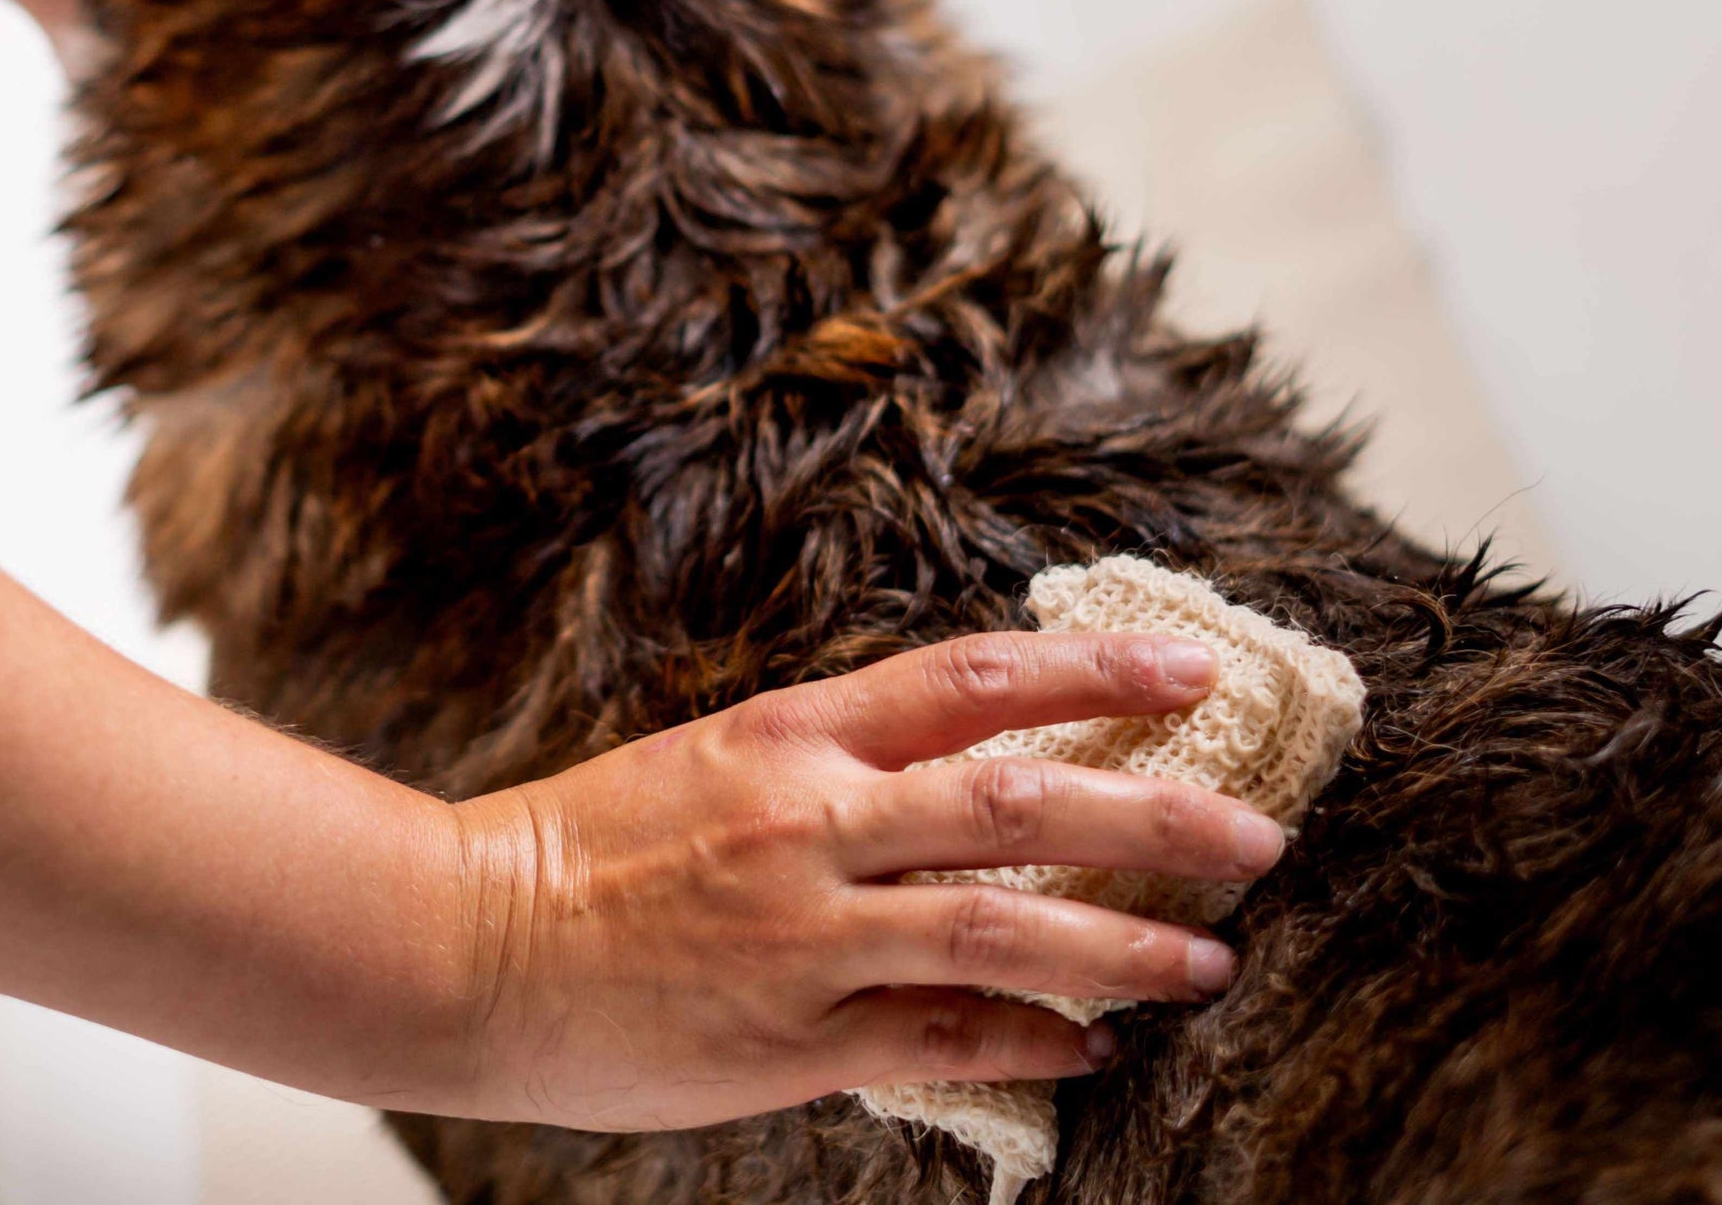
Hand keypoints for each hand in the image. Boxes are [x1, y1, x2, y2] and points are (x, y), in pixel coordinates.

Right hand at [440, 632, 1290, 1130]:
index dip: (1098, 672)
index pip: (975, 679)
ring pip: (1004, 928)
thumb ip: (836, 764)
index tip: (1195, 673)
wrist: (461, 944)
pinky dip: (1032, 1042)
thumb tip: (971, 763)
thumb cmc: (583, 847)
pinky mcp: (789, 1039)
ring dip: (1124, 945)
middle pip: (1023, 801)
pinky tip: (1095, 1049)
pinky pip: (945, 1041)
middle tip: (1261, 834)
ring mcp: (805, 934)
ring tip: (1211, 960)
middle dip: (1157, 815)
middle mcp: (812, 821)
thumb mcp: (714, 762)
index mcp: (792, 734)